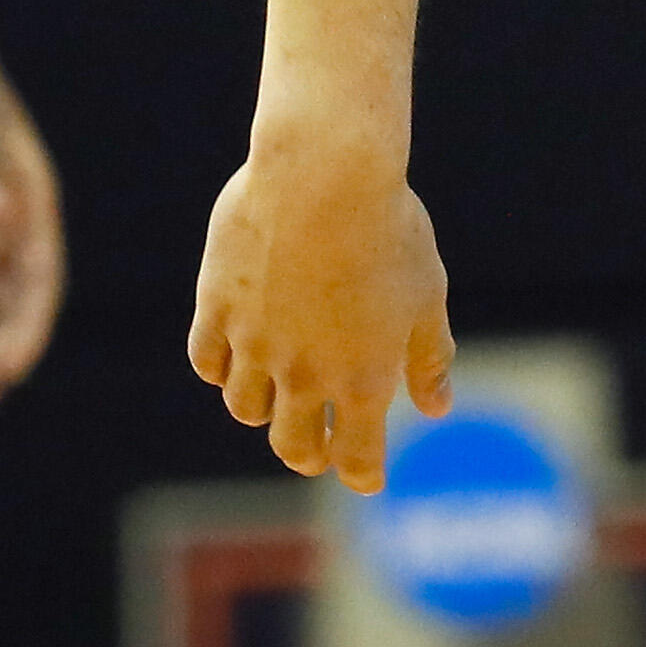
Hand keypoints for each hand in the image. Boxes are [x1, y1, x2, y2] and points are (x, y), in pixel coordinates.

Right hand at [184, 115, 452, 491]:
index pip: (357, 459)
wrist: (324, 172)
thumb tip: (436, 407)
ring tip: (277, 392)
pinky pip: (209, 362)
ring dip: (264, 409)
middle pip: (293, 446)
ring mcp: (255, 344)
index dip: (361, 474)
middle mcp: (305, 374)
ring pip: (246, 409)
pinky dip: (222, 368)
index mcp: (364, 378)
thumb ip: (429, 358)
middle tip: (313, 448)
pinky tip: (238, 354)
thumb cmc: (390, 228)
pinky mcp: (217, 308)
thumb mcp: (426, 294)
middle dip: (307, 453)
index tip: (364, 474)